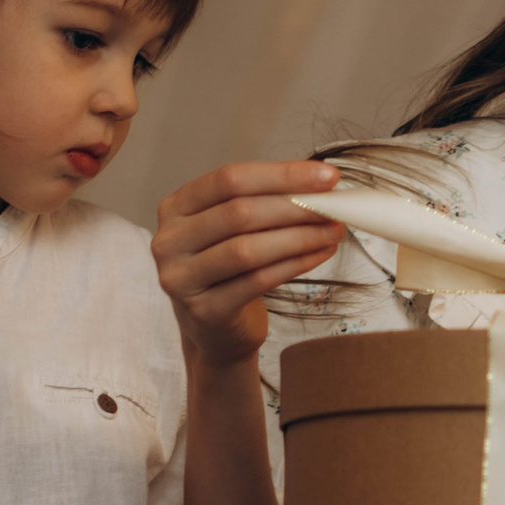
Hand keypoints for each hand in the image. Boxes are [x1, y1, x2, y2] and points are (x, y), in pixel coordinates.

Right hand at [153, 161, 346, 368]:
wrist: (216, 329)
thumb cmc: (230, 269)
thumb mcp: (237, 228)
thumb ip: (266, 202)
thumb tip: (323, 184)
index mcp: (176, 207)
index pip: (229, 179)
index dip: (282, 175)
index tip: (328, 176)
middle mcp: (169, 240)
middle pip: (239, 213)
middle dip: (295, 207)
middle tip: (334, 208)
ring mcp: (180, 278)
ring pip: (247, 249)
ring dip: (299, 238)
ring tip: (333, 232)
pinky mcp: (203, 311)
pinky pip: (257, 282)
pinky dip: (294, 265)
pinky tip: (320, 255)